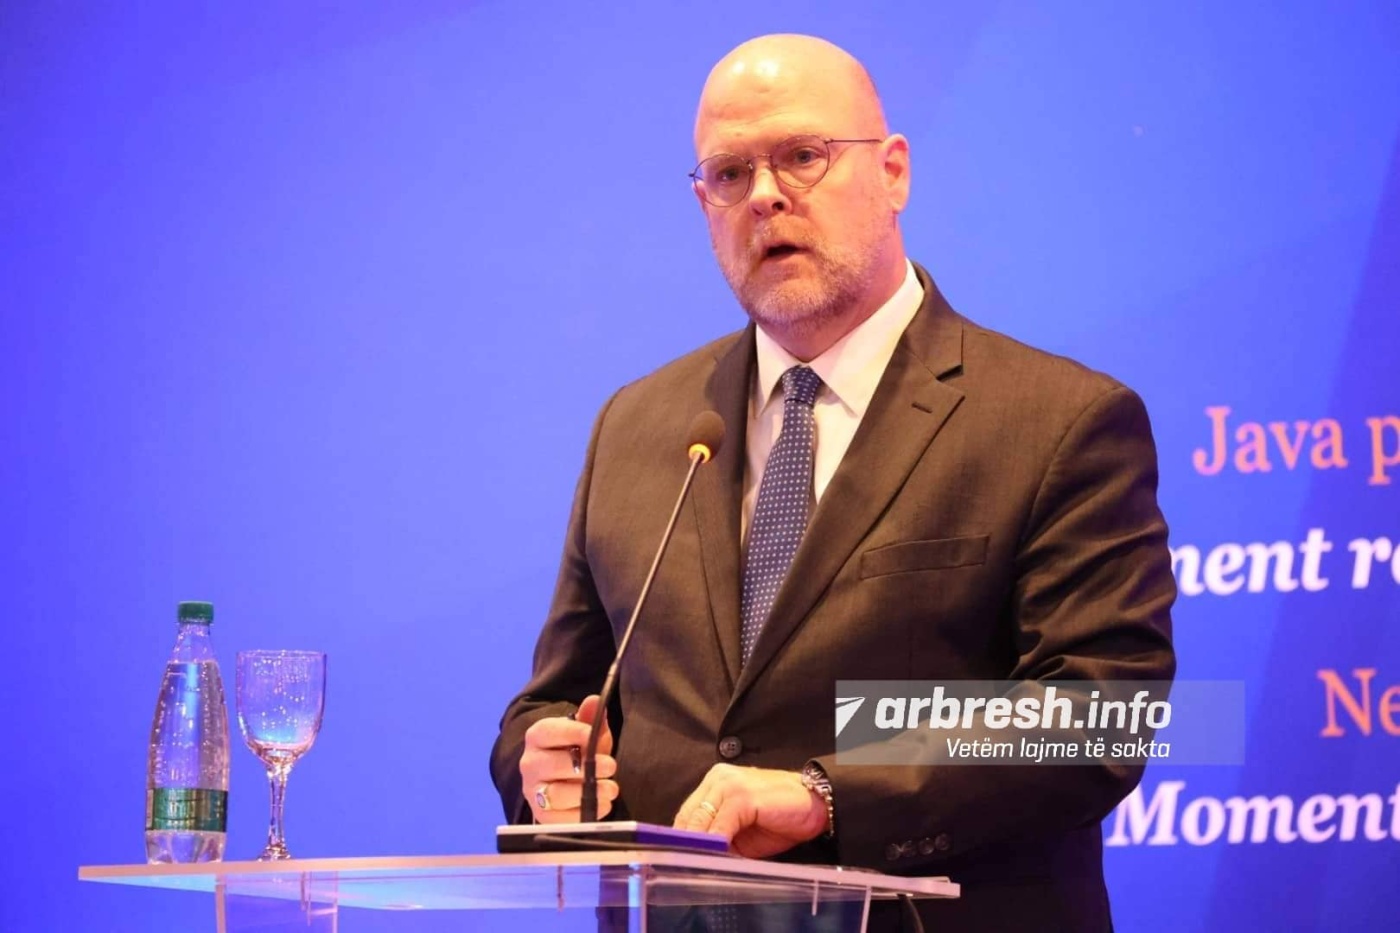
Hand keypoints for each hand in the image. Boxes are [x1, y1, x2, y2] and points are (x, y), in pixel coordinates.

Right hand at [519, 694, 618, 822]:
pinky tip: (603, 805)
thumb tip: (595, 700)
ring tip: (611, 789)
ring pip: (556, 794)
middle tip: (611, 766)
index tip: (594, 736)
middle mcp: (530, 764)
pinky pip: (561, 819)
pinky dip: (585, 814)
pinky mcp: (543, 817)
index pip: (547, 731)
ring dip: (588, 792)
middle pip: (552, 765)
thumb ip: (591, 719)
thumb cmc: (577, 753)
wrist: (562, 783)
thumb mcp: (586, 735)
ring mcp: (533, 792)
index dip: (572, 732)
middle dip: (586, 766)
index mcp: (537, 737)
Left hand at [673, 764, 828, 857]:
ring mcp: (730, 785)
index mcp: (715, 783)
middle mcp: (718, 779)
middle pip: (689, 816)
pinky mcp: (743, 796)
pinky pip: (720, 825)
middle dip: (685, 844)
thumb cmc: (780, 817)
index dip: (680, 838)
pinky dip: (715, 843)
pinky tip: (716, 856)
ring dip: (697, 845)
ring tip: (696, 865)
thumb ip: (719, 837)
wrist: (816, 804)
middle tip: (682, 866)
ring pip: (700, 819)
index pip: (687, 814)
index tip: (675, 859)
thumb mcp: (743, 830)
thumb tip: (696, 858)